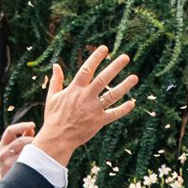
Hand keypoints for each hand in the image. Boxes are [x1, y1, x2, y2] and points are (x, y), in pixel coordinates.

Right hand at [0, 120, 37, 178]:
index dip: (22, 126)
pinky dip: (32, 158)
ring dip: (33, 148)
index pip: (10, 130)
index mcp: (3, 143)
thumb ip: (22, 137)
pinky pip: (25, 161)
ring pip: (23, 151)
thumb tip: (32, 128)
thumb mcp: (13, 148)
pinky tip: (39, 158)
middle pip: (19, 140)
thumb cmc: (12, 161)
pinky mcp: (11, 168)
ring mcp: (6, 160)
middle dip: (31, 139)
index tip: (33, 124)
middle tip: (40, 139)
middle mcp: (3, 151)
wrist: (5, 181)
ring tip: (40, 149)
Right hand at [39, 46, 138, 161]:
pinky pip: (114, 114)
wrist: (57, 139)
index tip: (105, 48)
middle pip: (103, 79)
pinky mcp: (99, 121)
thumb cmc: (53, 117)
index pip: (86, 69)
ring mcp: (93, 109)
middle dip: (115, 67)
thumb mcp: (52, 97)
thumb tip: (56, 65)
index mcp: (74, 89)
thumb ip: (56, 80)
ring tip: (135, 77)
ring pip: (112, 95)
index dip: (96, 58)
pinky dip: (123, 109)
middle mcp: (86, 97)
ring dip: (124, 86)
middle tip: (125, 57)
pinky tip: (132, 102)